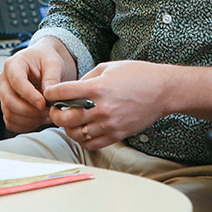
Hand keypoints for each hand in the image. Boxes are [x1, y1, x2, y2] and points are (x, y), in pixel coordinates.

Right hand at [0, 38, 72, 132]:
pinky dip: (26, 125)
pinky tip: (39, 119)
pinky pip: (11, 122)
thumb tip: (49, 95)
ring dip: (30, 120)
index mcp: (13, 64)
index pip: (17, 82)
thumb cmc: (45, 59)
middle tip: (48, 112)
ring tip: (47, 115)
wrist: (43, 62)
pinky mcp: (7, 106)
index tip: (43, 104)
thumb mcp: (53, 63)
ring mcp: (4, 94)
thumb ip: (51, 78)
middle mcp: (4, 80)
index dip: (29, 95)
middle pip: (9, 101)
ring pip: (10, 114)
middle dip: (30, 111)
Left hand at [43, 60, 169, 149]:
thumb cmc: (136, 74)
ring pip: (76, 134)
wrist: (162, 90)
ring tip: (70, 121)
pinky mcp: (117, 135)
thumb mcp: (108, 67)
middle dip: (55, 114)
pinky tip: (83, 130)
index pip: (63, 93)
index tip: (49, 93)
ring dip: (68, 128)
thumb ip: (87, 79)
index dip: (51, 93)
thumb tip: (70, 90)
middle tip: (55, 110)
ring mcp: (110, 124)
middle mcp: (102, 108)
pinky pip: (92, 144)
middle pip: (66, 118)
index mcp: (98, 87)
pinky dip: (82, 139)